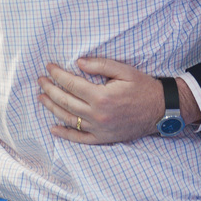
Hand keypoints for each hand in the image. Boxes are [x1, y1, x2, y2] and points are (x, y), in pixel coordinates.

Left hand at [38, 57, 164, 143]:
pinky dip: (65, 134)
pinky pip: (80, 138)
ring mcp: (99, 128)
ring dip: (52, 108)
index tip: (48, 67)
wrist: (160, 109)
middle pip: (65, 101)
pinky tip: (54, 128)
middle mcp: (97, 114)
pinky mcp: (103, 138)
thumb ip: (100, 65)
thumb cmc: (143, 87)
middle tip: (40, 80)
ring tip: (41, 98)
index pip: (71, 84)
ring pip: (68, 119)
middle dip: (50, 89)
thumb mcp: (124, 70)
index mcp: (101, 96)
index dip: (57, 74)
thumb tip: (78, 62)